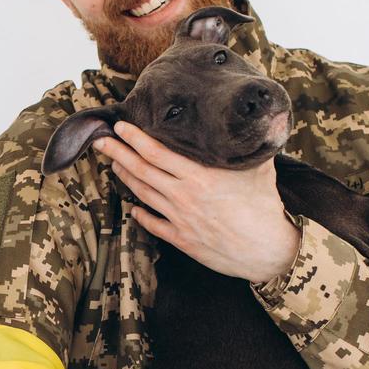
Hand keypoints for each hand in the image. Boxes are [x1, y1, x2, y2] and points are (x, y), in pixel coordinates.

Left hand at [94, 121, 300, 283]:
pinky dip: (141, 215)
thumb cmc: (266, 208)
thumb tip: (269, 116)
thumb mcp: (262, 170)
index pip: (157, 153)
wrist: (267, 252)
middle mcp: (183, 196)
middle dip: (118, 154)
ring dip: (126, 179)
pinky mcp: (183, 240)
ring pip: (144, 195)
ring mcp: (180, 219)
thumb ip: (256, 143)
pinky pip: (154, 224)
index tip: (120, 128)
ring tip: (114, 166)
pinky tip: (134, 209)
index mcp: (198, 176)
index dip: (135, 139)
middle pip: (142, 171)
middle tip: (100, 142)